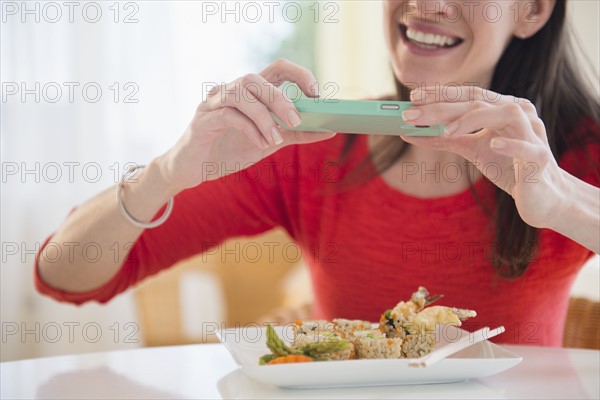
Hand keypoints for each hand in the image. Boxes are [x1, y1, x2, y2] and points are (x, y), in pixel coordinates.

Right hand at [156, 59, 335, 192]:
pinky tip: (259, 144)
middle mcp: (231, 91)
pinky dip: (248, 128)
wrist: (192, 170)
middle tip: (296, 121)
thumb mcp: (268, 143)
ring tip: (275, 139)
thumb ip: (295, 135)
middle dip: (280, 100)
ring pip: (242, 94)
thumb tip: (329, 131)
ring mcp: (214, 103)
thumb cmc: (229, 151)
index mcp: (250, 93)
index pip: (277, 68)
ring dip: (264, 116)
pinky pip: (228, 115)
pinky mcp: (203, 120)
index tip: (316, 94)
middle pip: (258, 79)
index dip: (299, 74)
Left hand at [399, 86, 566, 228]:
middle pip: (480, 102)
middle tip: (411, 114)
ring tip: (446, 131)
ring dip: (473, 120)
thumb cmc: (507, 168)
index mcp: (502, 108)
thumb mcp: (472, 150)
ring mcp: (532, 134)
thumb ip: (445, 140)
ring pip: (507, 114)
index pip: (469, 94)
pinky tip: (492, 144)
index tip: (412, 96)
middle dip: (443, 107)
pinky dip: (510, 145)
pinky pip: (527, 148)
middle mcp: (519, 114)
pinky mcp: (539, 158)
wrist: (539, 196)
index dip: (441, 93)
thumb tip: (409, 133)